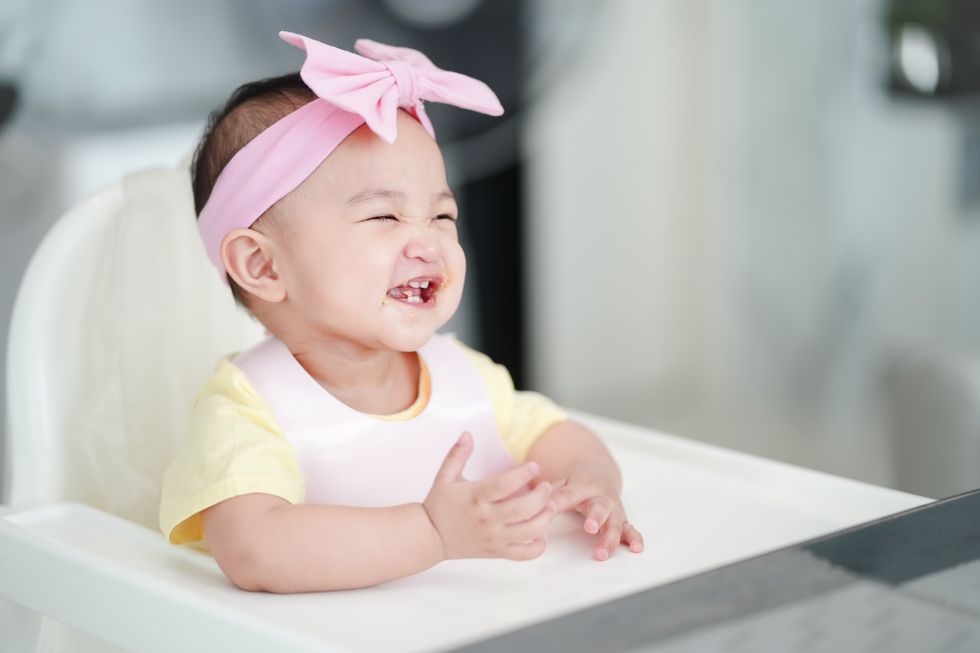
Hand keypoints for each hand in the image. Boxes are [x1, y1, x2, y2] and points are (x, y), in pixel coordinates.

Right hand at [423, 432, 557, 560]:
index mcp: (476, 497)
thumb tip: (467, 434)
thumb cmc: (439, 505)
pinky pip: (523, 554)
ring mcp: (493, 537)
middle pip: (523, 509)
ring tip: (551, 506)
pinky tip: (542, 536)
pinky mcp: (496, 551)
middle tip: (546, 486)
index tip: (535, 466)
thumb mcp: (445, 476)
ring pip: (528, 531)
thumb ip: (457, 454)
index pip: (505, 484)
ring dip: (545, 519)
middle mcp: (487, 518)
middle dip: (541, 496)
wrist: (429, 536)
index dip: (523, 474)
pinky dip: (537, 548)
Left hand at [549, 460, 643, 560]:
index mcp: (582, 486)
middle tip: (590, 528)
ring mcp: (613, 509)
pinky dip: (634, 538)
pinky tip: (637, 548)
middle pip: (599, 508)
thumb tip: (533, 502)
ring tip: (602, 553)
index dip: (560, 500)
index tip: (551, 507)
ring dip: (610, 538)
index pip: (569, 493)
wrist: (600, 474)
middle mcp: (600, 497)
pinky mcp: (621, 519)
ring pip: (615, 523)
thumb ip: (550, 493)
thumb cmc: (576, 483)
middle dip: (596, 518)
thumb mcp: (562, 483)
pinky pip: (629, 529)